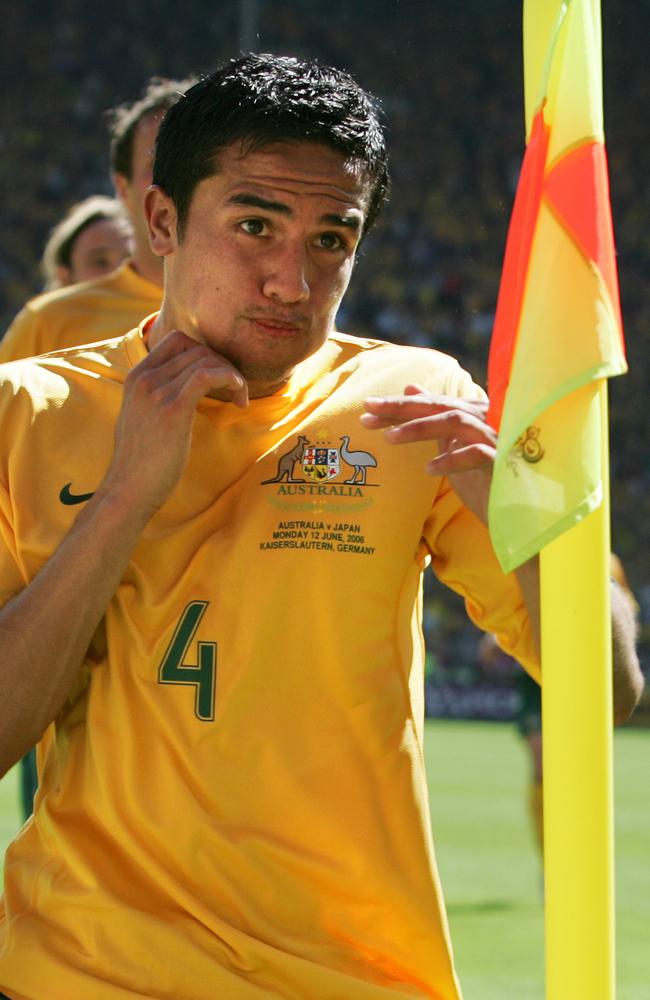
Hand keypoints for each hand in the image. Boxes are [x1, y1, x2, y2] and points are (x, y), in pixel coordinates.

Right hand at [99, 330, 248, 516]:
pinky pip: (208, 376)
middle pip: (196, 349)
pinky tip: (240, 401)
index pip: (177, 340)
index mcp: (136, 377)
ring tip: (239, 399)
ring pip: (205, 360)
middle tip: (235, 390)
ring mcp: (156, 392)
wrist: (129, 489)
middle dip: (223, 365)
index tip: (219, 376)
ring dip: (232, 375)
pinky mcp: (172, 410)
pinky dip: (231, 380)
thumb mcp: (142, 417)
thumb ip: (156, 396)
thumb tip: (184, 390)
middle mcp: (145, 378)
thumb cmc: (141, 461)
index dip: (206, 353)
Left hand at [360, 384, 495, 522]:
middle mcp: (485, 421)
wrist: (519, 514)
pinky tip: (429, 469)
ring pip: (456, 422)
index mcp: (473, 415)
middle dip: (402, 408)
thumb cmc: (484, 480)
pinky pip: (477, 453)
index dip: (399, 405)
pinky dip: (452, 459)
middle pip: (440, 406)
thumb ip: (434, 419)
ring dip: (420, 428)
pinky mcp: (505, 462)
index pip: (432, 404)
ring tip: (389, 438)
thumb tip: (410, 388)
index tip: (367, 407)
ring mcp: (497, 439)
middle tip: (367, 414)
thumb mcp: (452, 446)